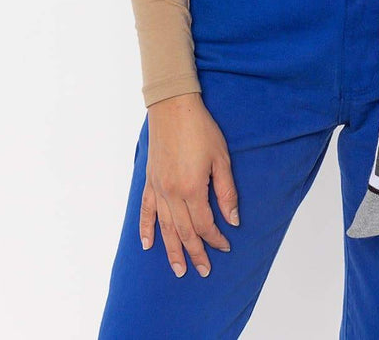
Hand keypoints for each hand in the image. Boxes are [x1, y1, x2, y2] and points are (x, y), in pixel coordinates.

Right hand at [140, 91, 238, 276]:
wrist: (173, 107)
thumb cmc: (200, 129)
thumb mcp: (221, 158)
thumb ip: (226, 191)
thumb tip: (233, 219)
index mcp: (192, 189)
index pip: (204, 224)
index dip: (215, 238)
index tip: (225, 246)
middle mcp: (172, 193)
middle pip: (184, 232)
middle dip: (195, 252)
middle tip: (204, 270)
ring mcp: (158, 188)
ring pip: (165, 227)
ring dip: (171, 250)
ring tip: (178, 269)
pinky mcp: (150, 180)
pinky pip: (146, 210)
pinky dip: (146, 229)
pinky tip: (147, 244)